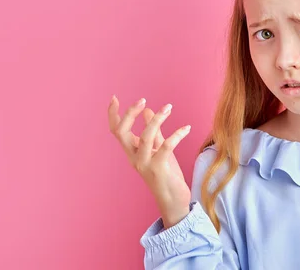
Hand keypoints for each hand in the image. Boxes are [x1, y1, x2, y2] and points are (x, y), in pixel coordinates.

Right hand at [108, 95, 191, 227]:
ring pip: (145, 136)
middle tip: (142, 100)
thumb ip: (154, 131)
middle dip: (129, 114)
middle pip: (121, 133)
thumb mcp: (158, 149)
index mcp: (132, 152)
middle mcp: (134, 158)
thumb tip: (148, 110)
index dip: (113, 115)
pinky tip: (187, 128)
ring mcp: (145, 164)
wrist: (174, 201)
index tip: (114, 98)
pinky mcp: (159, 169)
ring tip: (168, 107)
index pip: (116, 131)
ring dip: (157, 119)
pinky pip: (166, 146)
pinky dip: (177, 134)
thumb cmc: (166, 174)